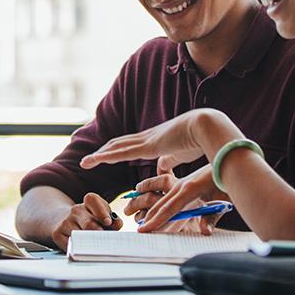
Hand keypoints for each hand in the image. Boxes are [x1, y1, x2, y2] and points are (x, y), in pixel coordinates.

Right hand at [50, 192, 121, 250]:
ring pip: (80, 236)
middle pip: (89, 223)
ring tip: (96, 248)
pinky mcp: (57, 234)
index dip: (101, 211)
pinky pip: (71, 245)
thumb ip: (113, 220)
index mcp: (88, 203)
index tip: (108, 222)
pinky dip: (79, 249)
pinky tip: (84, 249)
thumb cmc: (89, 220)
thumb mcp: (101, 216)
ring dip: (90, 244)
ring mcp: (65, 222)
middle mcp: (76, 210)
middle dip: (99, 234)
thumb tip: (117, 224)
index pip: (92, 200)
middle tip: (105, 242)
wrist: (62, 220)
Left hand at [78, 110, 223, 172]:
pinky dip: (106, 156)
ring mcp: (146, 140)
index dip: (117, 150)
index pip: (131, 144)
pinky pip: (122, 152)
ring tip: (85, 162)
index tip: (105, 155)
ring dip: (99, 155)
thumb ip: (170, 160)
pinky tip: (95, 160)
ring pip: (116, 147)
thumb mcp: (181, 153)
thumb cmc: (200, 140)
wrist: (208, 127)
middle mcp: (147, 137)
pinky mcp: (148, 146)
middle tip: (89, 160)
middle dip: (103, 152)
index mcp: (155, 139)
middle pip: (119, 144)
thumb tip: (161, 167)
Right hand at [137, 165, 224, 233]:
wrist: (230, 160)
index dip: (156, 221)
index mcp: (189, 189)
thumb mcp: (223, 200)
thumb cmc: (227, 181)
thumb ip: (212, 217)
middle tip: (138, 230)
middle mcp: (182, 185)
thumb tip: (205, 232)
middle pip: (161, 204)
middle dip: (149, 217)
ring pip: (164, 198)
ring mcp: (183, 182)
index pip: (169, 209)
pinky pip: (169, 194)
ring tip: (140, 220)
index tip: (143, 230)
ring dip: (151, 210)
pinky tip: (155, 208)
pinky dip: (160, 203)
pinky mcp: (186, 182)